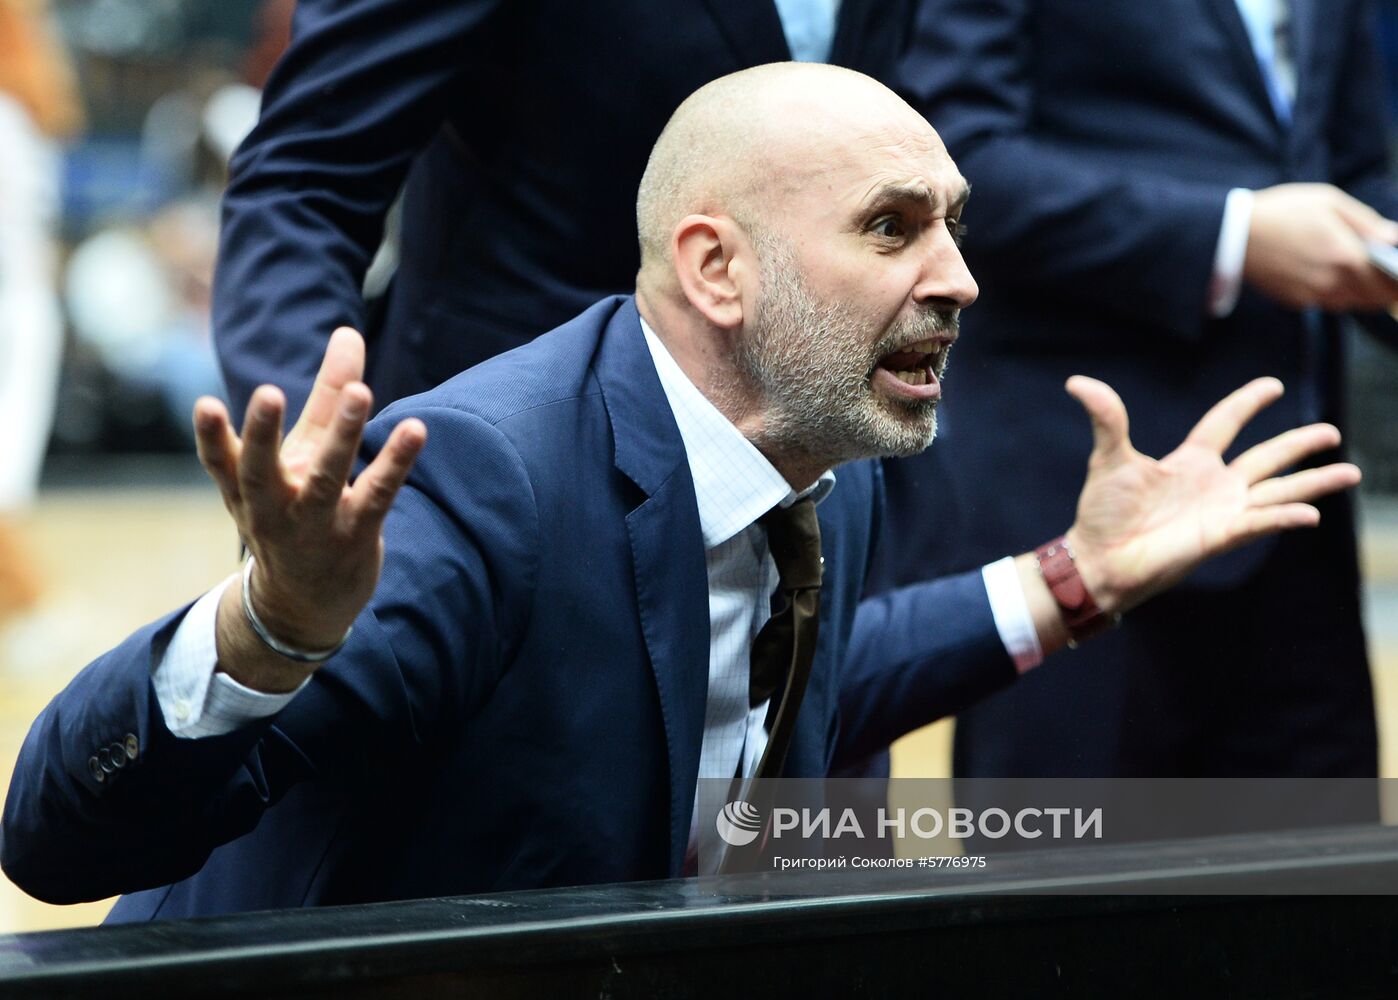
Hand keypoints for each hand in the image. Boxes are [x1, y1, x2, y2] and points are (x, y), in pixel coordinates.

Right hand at [194, 328, 425, 687]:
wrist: (306, 605)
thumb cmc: (299, 510)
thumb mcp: (301, 455)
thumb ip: (327, 394)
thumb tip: (350, 332)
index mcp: (247, 489)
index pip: (222, 463)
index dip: (210, 436)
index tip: (205, 405)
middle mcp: (274, 508)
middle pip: (262, 471)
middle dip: (262, 433)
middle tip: (267, 392)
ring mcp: (315, 525)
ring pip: (325, 479)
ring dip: (342, 436)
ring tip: (359, 392)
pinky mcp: (358, 534)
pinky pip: (378, 495)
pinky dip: (395, 463)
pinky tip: (415, 429)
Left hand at [1062, 376, 1358, 615]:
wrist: (1098, 558)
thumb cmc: (1102, 513)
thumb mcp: (1108, 458)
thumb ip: (1106, 418)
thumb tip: (1077, 382)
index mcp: (1189, 461)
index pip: (1225, 423)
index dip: (1246, 403)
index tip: (1271, 385)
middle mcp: (1213, 484)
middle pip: (1266, 457)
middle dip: (1299, 444)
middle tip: (1332, 431)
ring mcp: (1221, 511)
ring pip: (1279, 491)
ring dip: (1313, 483)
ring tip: (1350, 472)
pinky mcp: (1220, 536)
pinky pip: (1261, 523)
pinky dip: (1285, 517)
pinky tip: (1311, 514)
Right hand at [1244, 183, 1397, 310]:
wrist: (1233, 235)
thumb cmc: (1282, 212)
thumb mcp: (1329, 202)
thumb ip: (1367, 223)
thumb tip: (1394, 237)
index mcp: (1346, 256)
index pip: (1389, 283)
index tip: (1397, 271)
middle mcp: (1332, 282)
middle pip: (1374, 299)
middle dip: (1385, 289)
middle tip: (1386, 273)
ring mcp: (1312, 295)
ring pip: (1352, 303)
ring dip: (1361, 292)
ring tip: (1359, 273)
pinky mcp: (1296, 301)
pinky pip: (1327, 302)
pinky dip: (1336, 293)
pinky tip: (1328, 274)